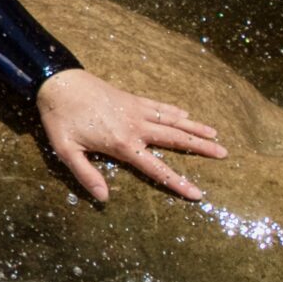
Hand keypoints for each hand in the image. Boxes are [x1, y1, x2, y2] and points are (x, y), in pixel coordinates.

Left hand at [34, 67, 226, 202]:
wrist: (58, 83)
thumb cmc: (60, 119)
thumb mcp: (66, 151)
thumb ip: (86, 175)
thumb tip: (104, 198)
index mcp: (122, 143)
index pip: (157, 168)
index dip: (178, 183)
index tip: (198, 194)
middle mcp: (136, 126)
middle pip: (176, 139)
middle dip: (201, 148)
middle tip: (224, 154)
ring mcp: (136, 110)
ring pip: (173, 120)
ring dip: (195, 127)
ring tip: (216, 135)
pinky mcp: (131, 98)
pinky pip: (158, 105)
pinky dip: (174, 110)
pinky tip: (186, 113)